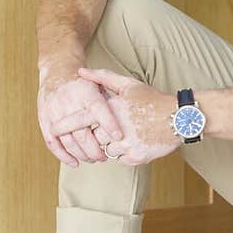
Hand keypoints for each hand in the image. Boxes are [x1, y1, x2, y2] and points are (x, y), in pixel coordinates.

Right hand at [37, 68, 127, 167]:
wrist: (57, 73)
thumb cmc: (84, 84)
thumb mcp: (99, 84)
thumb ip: (111, 99)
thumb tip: (125, 116)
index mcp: (86, 92)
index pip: (99, 110)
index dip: (109, 124)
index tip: (118, 138)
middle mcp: (68, 102)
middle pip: (83, 134)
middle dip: (96, 150)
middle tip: (104, 156)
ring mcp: (54, 112)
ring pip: (69, 142)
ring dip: (82, 155)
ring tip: (93, 159)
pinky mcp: (44, 120)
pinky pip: (52, 143)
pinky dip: (63, 156)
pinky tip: (74, 162)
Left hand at [47, 66, 182, 165]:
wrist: (180, 118)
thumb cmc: (153, 99)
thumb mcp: (128, 84)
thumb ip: (102, 77)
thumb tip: (81, 72)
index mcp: (113, 110)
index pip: (82, 120)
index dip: (65, 125)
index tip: (53, 128)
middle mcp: (118, 129)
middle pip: (92, 138)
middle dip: (93, 136)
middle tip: (98, 131)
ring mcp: (127, 146)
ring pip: (105, 151)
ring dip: (108, 145)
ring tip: (121, 135)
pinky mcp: (136, 158)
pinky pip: (119, 159)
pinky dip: (121, 153)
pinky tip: (132, 141)